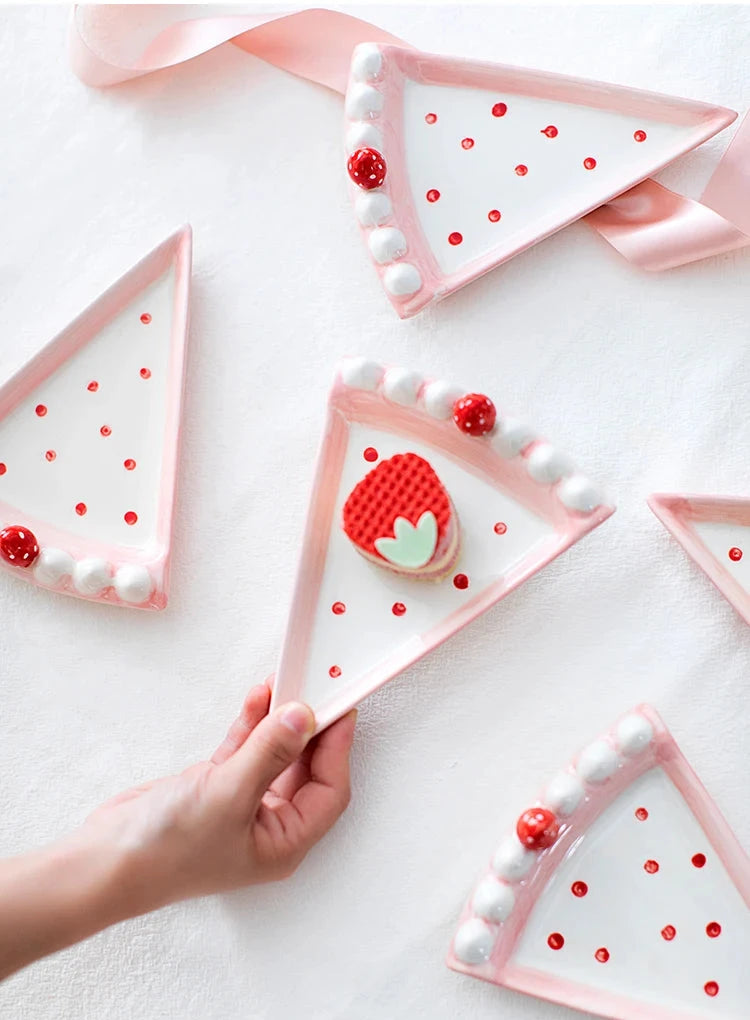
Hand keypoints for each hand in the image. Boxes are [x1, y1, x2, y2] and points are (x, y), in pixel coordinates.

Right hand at [79, 684, 355, 914]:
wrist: (104, 860)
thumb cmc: (166, 851)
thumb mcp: (229, 794)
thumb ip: (270, 752)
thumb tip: (304, 717)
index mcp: (284, 843)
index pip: (329, 790)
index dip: (338, 748)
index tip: (341, 708)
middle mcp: (268, 826)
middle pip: (305, 768)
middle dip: (310, 728)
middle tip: (317, 688)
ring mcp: (241, 804)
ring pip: (275, 753)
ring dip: (280, 720)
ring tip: (286, 682)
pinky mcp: (216, 786)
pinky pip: (246, 748)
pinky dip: (252, 723)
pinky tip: (259, 697)